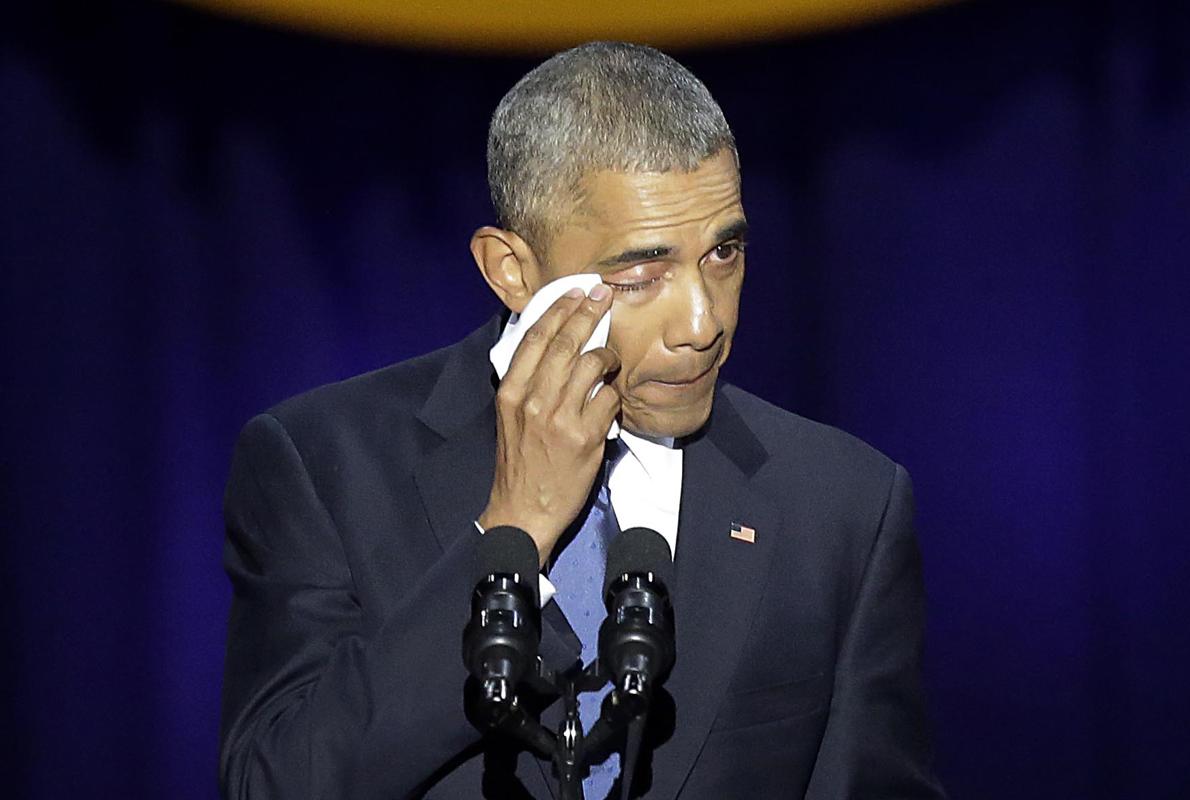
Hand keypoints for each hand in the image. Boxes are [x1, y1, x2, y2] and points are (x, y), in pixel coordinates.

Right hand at [479, 284, 620, 565]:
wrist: (523, 510)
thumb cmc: (520, 463)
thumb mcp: (510, 417)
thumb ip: (527, 383)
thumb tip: (552, 347)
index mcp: (510, 392)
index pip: (534, 338)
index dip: (557, 310)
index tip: (574, 292)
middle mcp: (532, 401)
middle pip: (565, 344)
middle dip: (587, 314)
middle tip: (603, 295)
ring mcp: (559, 418)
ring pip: (591, 366)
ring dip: (608, 354)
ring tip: (612, 353)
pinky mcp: (585, 437)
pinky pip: (609, 398)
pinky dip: (614, 391)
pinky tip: (613, 393)